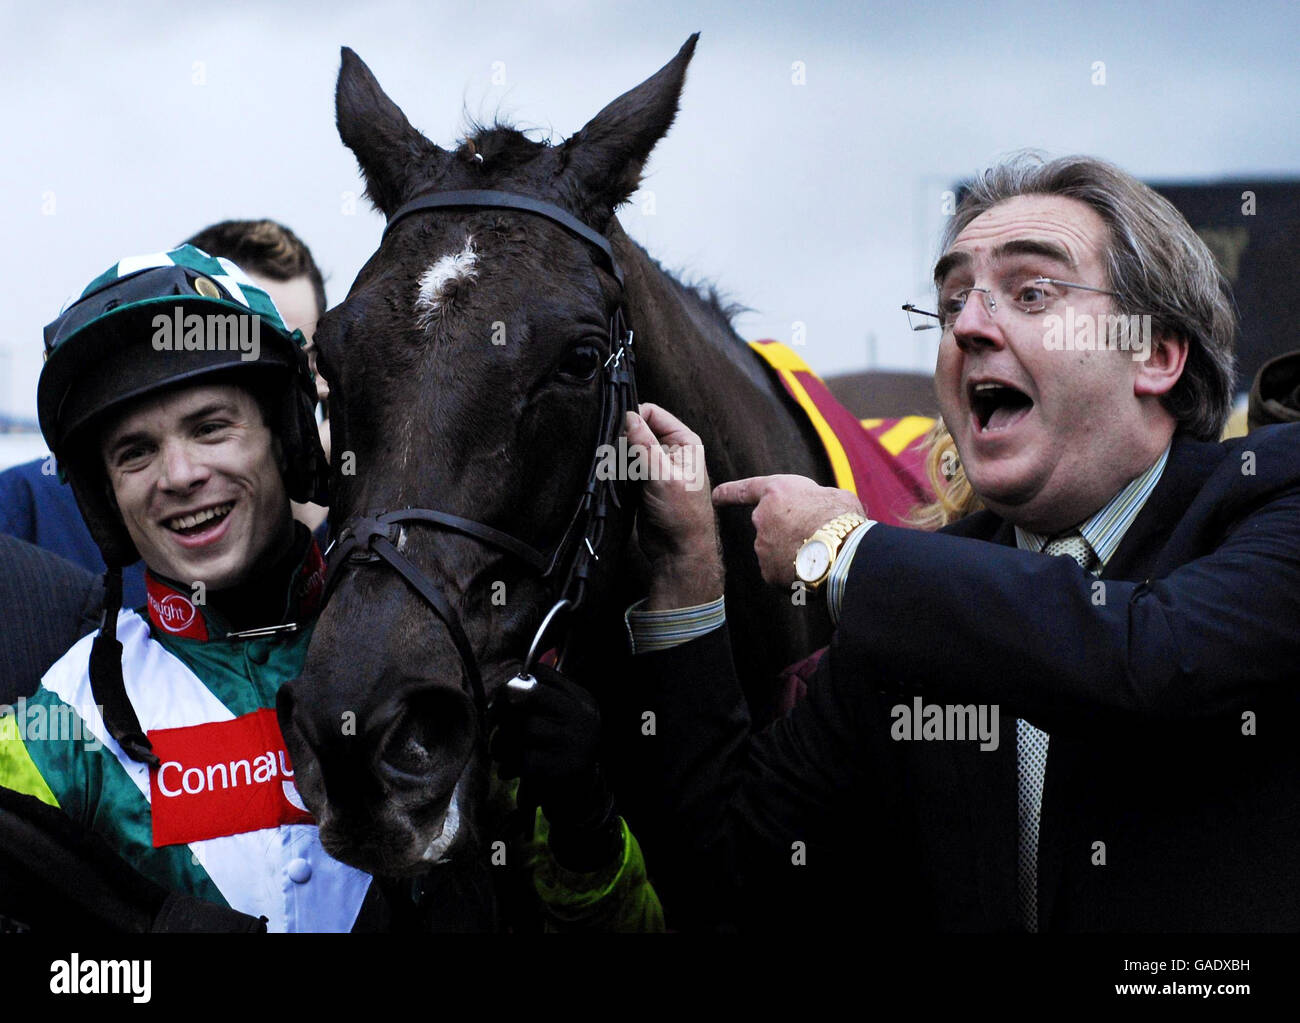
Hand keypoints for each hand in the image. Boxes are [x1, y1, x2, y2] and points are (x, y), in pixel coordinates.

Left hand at [489, 665, 619, 870]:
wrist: (582, 799)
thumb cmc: (559, 753)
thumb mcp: (558, 721)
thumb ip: (539, 701)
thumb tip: (507, 684)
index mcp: (581, 699)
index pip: (542, 674)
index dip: (514, 683)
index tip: (501, 700)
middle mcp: (583, 716)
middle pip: (531, 694)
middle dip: (504, 706)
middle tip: (493, 721)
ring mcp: (576, 741)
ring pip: (525, 727)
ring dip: (502, 740)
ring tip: (499, 751)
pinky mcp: (564, 768)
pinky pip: (526, 758)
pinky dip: (509, 766)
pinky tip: (507, 772)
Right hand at [623, 403, 722, 609]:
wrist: (678, 550)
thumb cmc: (681, 515)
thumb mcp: (662, 475)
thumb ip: (644, 444)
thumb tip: (629, 416)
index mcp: (684, 441)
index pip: (653, 413)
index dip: (634, 419)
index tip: (620, 435)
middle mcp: (671, 449)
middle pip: (639, 428)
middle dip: (624, 439)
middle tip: (617, 457)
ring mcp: (656, 465)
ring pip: (629, 447)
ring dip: (619, 456)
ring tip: (618, 471)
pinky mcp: (643, 481)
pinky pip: (625, 465)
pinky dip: (618, 469)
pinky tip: (616, 479)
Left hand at [712, 475, 864, 586]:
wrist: (843, 551)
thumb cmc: (843, 518)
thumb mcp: (833, 496)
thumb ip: (814, 502)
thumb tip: (819, 512)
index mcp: (777, 491)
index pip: (745, 490)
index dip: (729, 493)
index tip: (715, 496)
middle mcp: (762, 518)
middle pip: (770, 526)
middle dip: (787, 532)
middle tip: (816, 536)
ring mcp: (762, 548)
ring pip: (777, 552)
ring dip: (793, 554)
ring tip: (821, 554)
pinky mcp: (768, 573)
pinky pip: (781, 573)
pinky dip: (794, 574)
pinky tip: (814, 571)